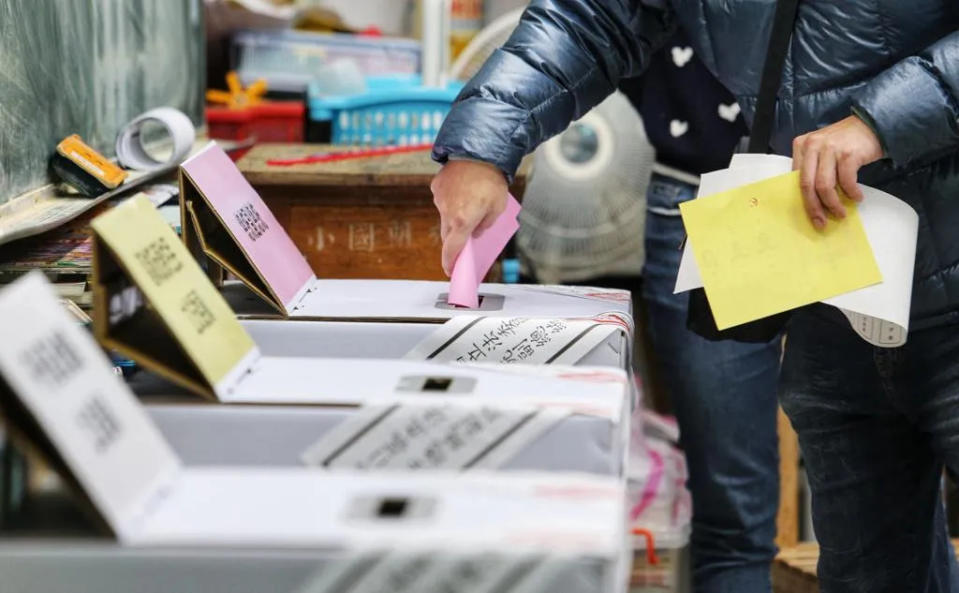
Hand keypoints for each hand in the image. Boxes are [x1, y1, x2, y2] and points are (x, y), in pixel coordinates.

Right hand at [430, 159, 508, 275]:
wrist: (479, 151)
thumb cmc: (492, 180)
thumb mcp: (498, 208)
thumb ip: (486, 224)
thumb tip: (477, 231)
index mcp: (462, 221)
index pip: (452, 249)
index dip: (450, 262)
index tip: (449, 271)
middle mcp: (447, 212)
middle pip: (447, 234)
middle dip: (455, 238)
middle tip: (466, 236)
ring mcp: (439, 198)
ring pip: (444, 216)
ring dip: (454, 216)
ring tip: (470, 202)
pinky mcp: (436, 186)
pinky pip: (443, 199)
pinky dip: (451, 199)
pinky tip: (463, 190)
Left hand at [792, 115, 882, 228]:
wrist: (871, 125)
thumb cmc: (845, 142)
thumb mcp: (821, 150)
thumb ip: (812, 167)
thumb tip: (810, 200)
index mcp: (801, 145)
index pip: (795, 178)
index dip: (802, 200)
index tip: (810, 216)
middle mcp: (812, 145)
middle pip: (807, 184)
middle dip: (814, 208)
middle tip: (822, 222)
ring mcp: (830, 148)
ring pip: (824, 186)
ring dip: (833, 204)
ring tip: (841, 213)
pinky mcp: (848, 154)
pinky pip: (846, 181)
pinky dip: (851, 193)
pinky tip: (857, 197)